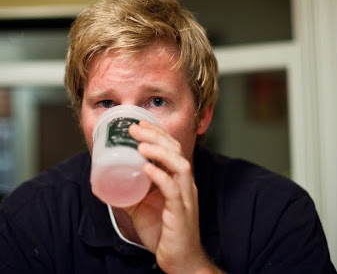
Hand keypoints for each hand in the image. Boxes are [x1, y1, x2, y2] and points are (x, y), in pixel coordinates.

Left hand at [120, 120, 221, 273]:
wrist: (180, 259)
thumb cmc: (163, 232)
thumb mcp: (141, 208)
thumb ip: (128, 194)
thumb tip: (103, 183)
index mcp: (177, 180)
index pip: (172, 149)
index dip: (157, 134)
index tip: (139, 124)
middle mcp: (184, 184)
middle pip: (176, 151)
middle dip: (156, 136)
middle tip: (135, 128)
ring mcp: (185, 197)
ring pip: (179, 165)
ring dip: (160, 152)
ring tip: (141, 144)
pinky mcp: (181, 212)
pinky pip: (173, 190)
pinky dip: (160, 176)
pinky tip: (147, 168)